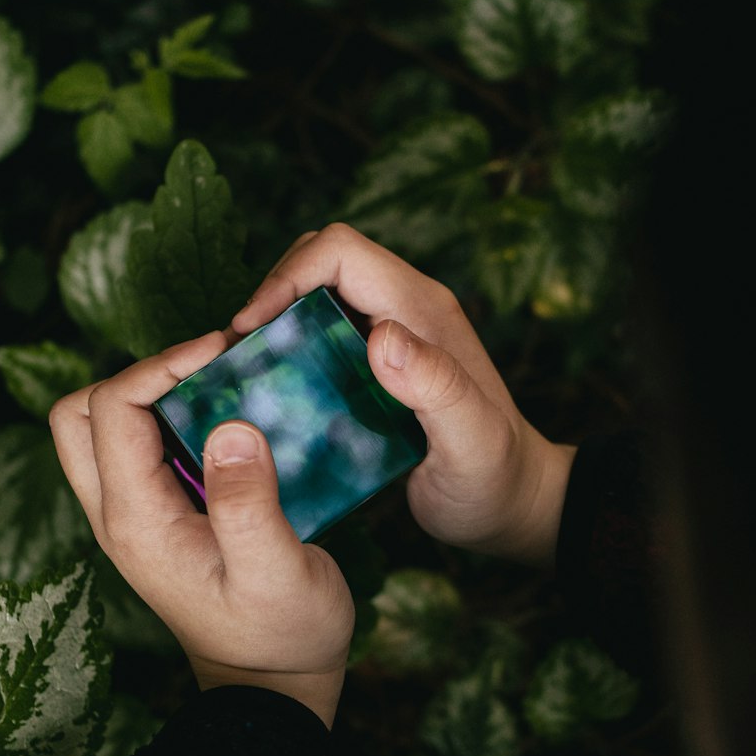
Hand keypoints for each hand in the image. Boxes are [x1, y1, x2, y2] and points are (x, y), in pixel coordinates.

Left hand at [49, 332, 354, 727]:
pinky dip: (174, 417)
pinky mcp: (160, 517)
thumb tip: (231, 426)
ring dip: (153, 394)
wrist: (274, 690)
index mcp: (136, 522)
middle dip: (139, 373)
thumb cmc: (282, 635)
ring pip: (105, 428)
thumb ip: (249, 504)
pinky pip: (142, 447)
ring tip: (221, 383)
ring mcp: (135, 518)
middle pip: (81, 414)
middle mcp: (119, 514)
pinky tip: (230, 416)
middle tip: (208, 367)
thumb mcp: (278, 572)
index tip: (224, 352)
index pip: (110, 409)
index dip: (160, 365)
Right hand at [229, 224, 575, 569]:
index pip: (340, 252)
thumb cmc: (495, 479)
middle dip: (272, 293)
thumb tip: (382, 336)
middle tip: (241, 351)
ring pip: (316, 295)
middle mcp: (404, 310)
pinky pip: (321, 333)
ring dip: (275, 321)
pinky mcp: (376, 364)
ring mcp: (390, 335)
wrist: (514, 503)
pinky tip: (270, 392)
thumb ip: (437, 387)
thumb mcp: (471, 442)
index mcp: (421, 310)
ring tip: (243, 370)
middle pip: (320, 260)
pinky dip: (287, 349)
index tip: (251, 329)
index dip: (286, 277)